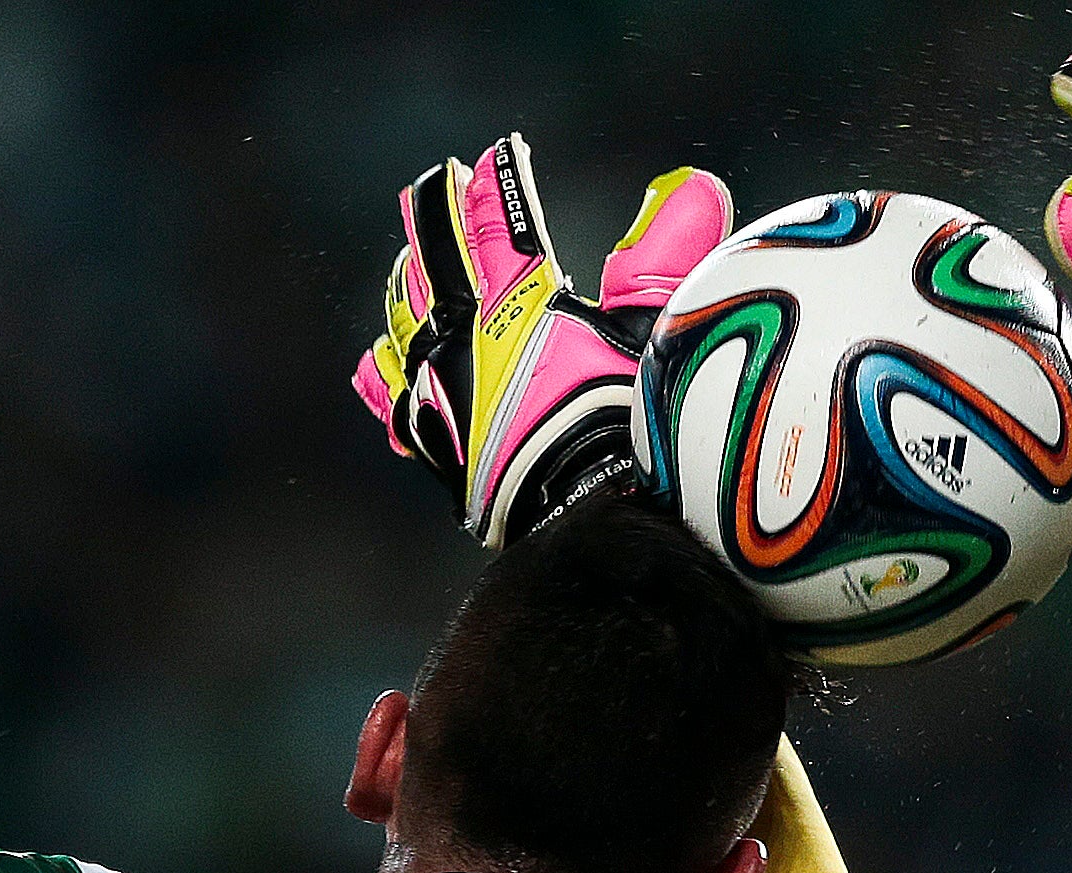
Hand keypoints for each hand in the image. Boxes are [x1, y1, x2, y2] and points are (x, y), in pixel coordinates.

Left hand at [355, 135, 731, 546]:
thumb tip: (690, 186)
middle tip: (436, 184)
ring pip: (406, 322)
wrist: (588, 518)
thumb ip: (662, 257)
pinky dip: (388, 374)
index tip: (498, 155)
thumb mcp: (654, 333)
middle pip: (436, 260)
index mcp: (512, 302)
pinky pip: (394, 398)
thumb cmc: (629, 427)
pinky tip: (381, 364)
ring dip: (410, 284)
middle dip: (438, 216)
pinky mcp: (432, 443)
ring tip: (412, 263)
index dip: (497, 183)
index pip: (496, 222)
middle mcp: (461, 340)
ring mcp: (436, 392)